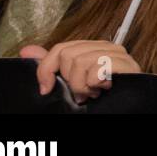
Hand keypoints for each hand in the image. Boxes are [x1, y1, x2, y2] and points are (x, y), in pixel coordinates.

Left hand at [21, 41, 139, 102]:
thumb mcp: (72, 82)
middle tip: (82, 93)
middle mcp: (106, 47)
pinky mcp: (127, 64)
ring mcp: (118, 54)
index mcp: (92, 48)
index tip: (46, 89)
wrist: (129, 108)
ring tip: (93, 93)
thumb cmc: (102, 98)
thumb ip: (52, 66)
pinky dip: (95, 84)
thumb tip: (27, 51)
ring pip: (81, 61)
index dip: (47, 69)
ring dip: (82, 86)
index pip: (60, 48)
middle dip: (70, 81)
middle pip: (68, 54)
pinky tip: (104, 89)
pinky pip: (98, 68)